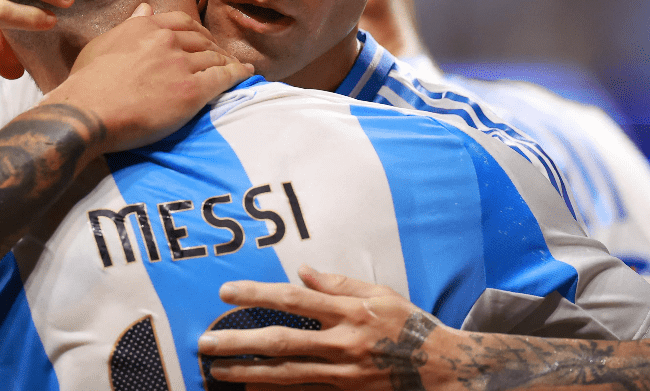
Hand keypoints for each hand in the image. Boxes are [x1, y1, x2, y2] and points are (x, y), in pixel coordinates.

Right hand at [42, 3, 253, 152]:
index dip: (197, 31)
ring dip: (228, 60)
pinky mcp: (191, 90)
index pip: (181, 22)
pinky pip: (223, 77)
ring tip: (236, 67)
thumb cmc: (86, 84)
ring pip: (214, 57)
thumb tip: (146, 7)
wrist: (87, 111)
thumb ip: (128, 25)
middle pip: (201, 39)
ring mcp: (180, 64)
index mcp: (144, 27)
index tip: (202, 38)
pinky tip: (247, 73)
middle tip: (222, 55)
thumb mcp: (103, 44)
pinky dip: (238, 73)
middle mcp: (166, 39)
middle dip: (215, 45)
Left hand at [199, 265, 455, 389]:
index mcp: (350, 312)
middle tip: (205, 342)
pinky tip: (249, 389)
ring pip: (287, 374)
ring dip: (248, 371)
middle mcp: (343, 344)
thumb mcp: (381, 295)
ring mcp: (343, 374)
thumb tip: (302, 271)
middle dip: (240, 342)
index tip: (226, 291)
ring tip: (217, 369)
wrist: (445, 371)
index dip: (257, 294)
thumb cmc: (410, 326)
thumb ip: (338, 284)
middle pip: (282, 343)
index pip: (294, 300)